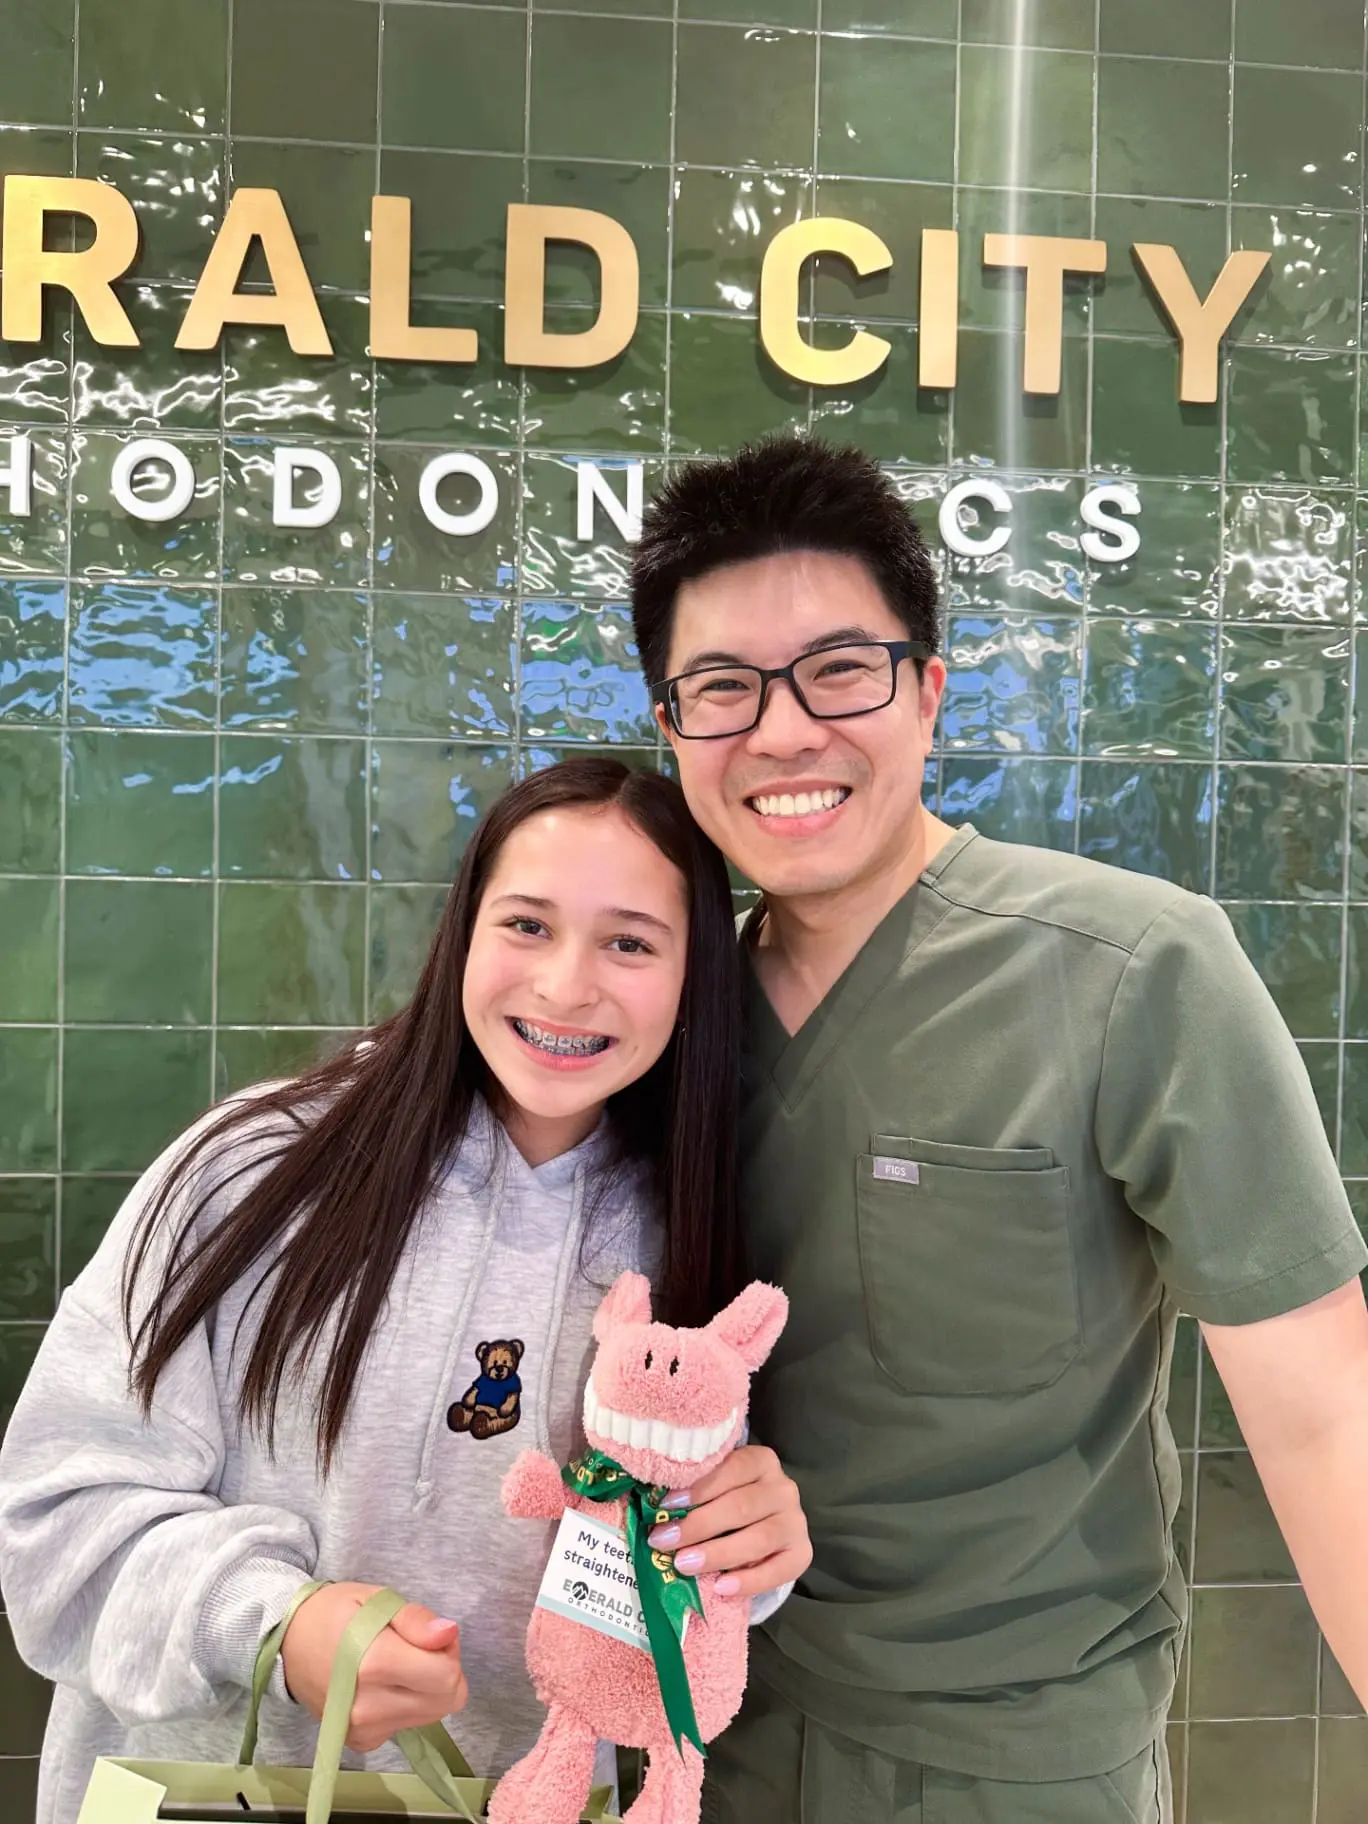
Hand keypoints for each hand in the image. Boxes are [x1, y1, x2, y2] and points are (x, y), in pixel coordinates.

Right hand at [280, 1581, 468, 1752]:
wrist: (288, 1642)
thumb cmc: (335, 1613)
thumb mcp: (377, 1599)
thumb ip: (416, 1620)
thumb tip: (448, 1634)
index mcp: (375, 1664)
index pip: (447, 1678)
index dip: (448, 1652)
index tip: (430, 1637)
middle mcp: (368, 1707)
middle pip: (445, 1702)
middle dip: (444, 1672)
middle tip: (419, 1647)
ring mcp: (362, 1730)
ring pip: (430, 1716)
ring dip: (427, 1690)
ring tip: (399, 1663)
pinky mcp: (360, 1742)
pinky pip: (406, 1726)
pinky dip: (406, 1705)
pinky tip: (383, 1685)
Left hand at [645, 1444, 811, 1599]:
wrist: (764, 1523)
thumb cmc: (728, 1500)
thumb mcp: (717, 1485)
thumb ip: (696, 1489)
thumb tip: (653, 1504)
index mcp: (761, 1461)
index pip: (732, 1469)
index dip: (698, 1488)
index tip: (665, 1505)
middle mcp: (783, 1488)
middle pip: (741, 1506)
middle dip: (698, 1525)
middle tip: (664, 1541)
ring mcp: (795, 1522)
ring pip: (758, 1539)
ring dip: (717, 1553)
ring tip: (684, 1564)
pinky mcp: (802, 1554)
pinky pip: (778, 1571)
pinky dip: (749, 1581)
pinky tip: (721, 1588)